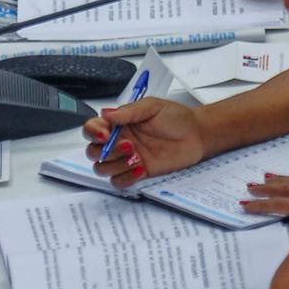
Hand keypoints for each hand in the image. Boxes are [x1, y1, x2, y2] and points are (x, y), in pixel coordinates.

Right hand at [84, 97, 204, 187]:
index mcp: (119, 122)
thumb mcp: (152, 107)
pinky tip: (141, 167)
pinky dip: (126, 177)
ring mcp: (127, 158)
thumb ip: (129, 111)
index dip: (92, 132)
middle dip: (105, 151)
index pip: (93, 128)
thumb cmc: (175, 117)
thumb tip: (107, 113)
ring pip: (103, 169)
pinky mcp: (137, 173)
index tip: (104, 134)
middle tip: (127, 144)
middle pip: (93, 151)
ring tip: (137, 155)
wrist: (196, 135)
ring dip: (116, 164)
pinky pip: (119, 182)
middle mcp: (119, 141)